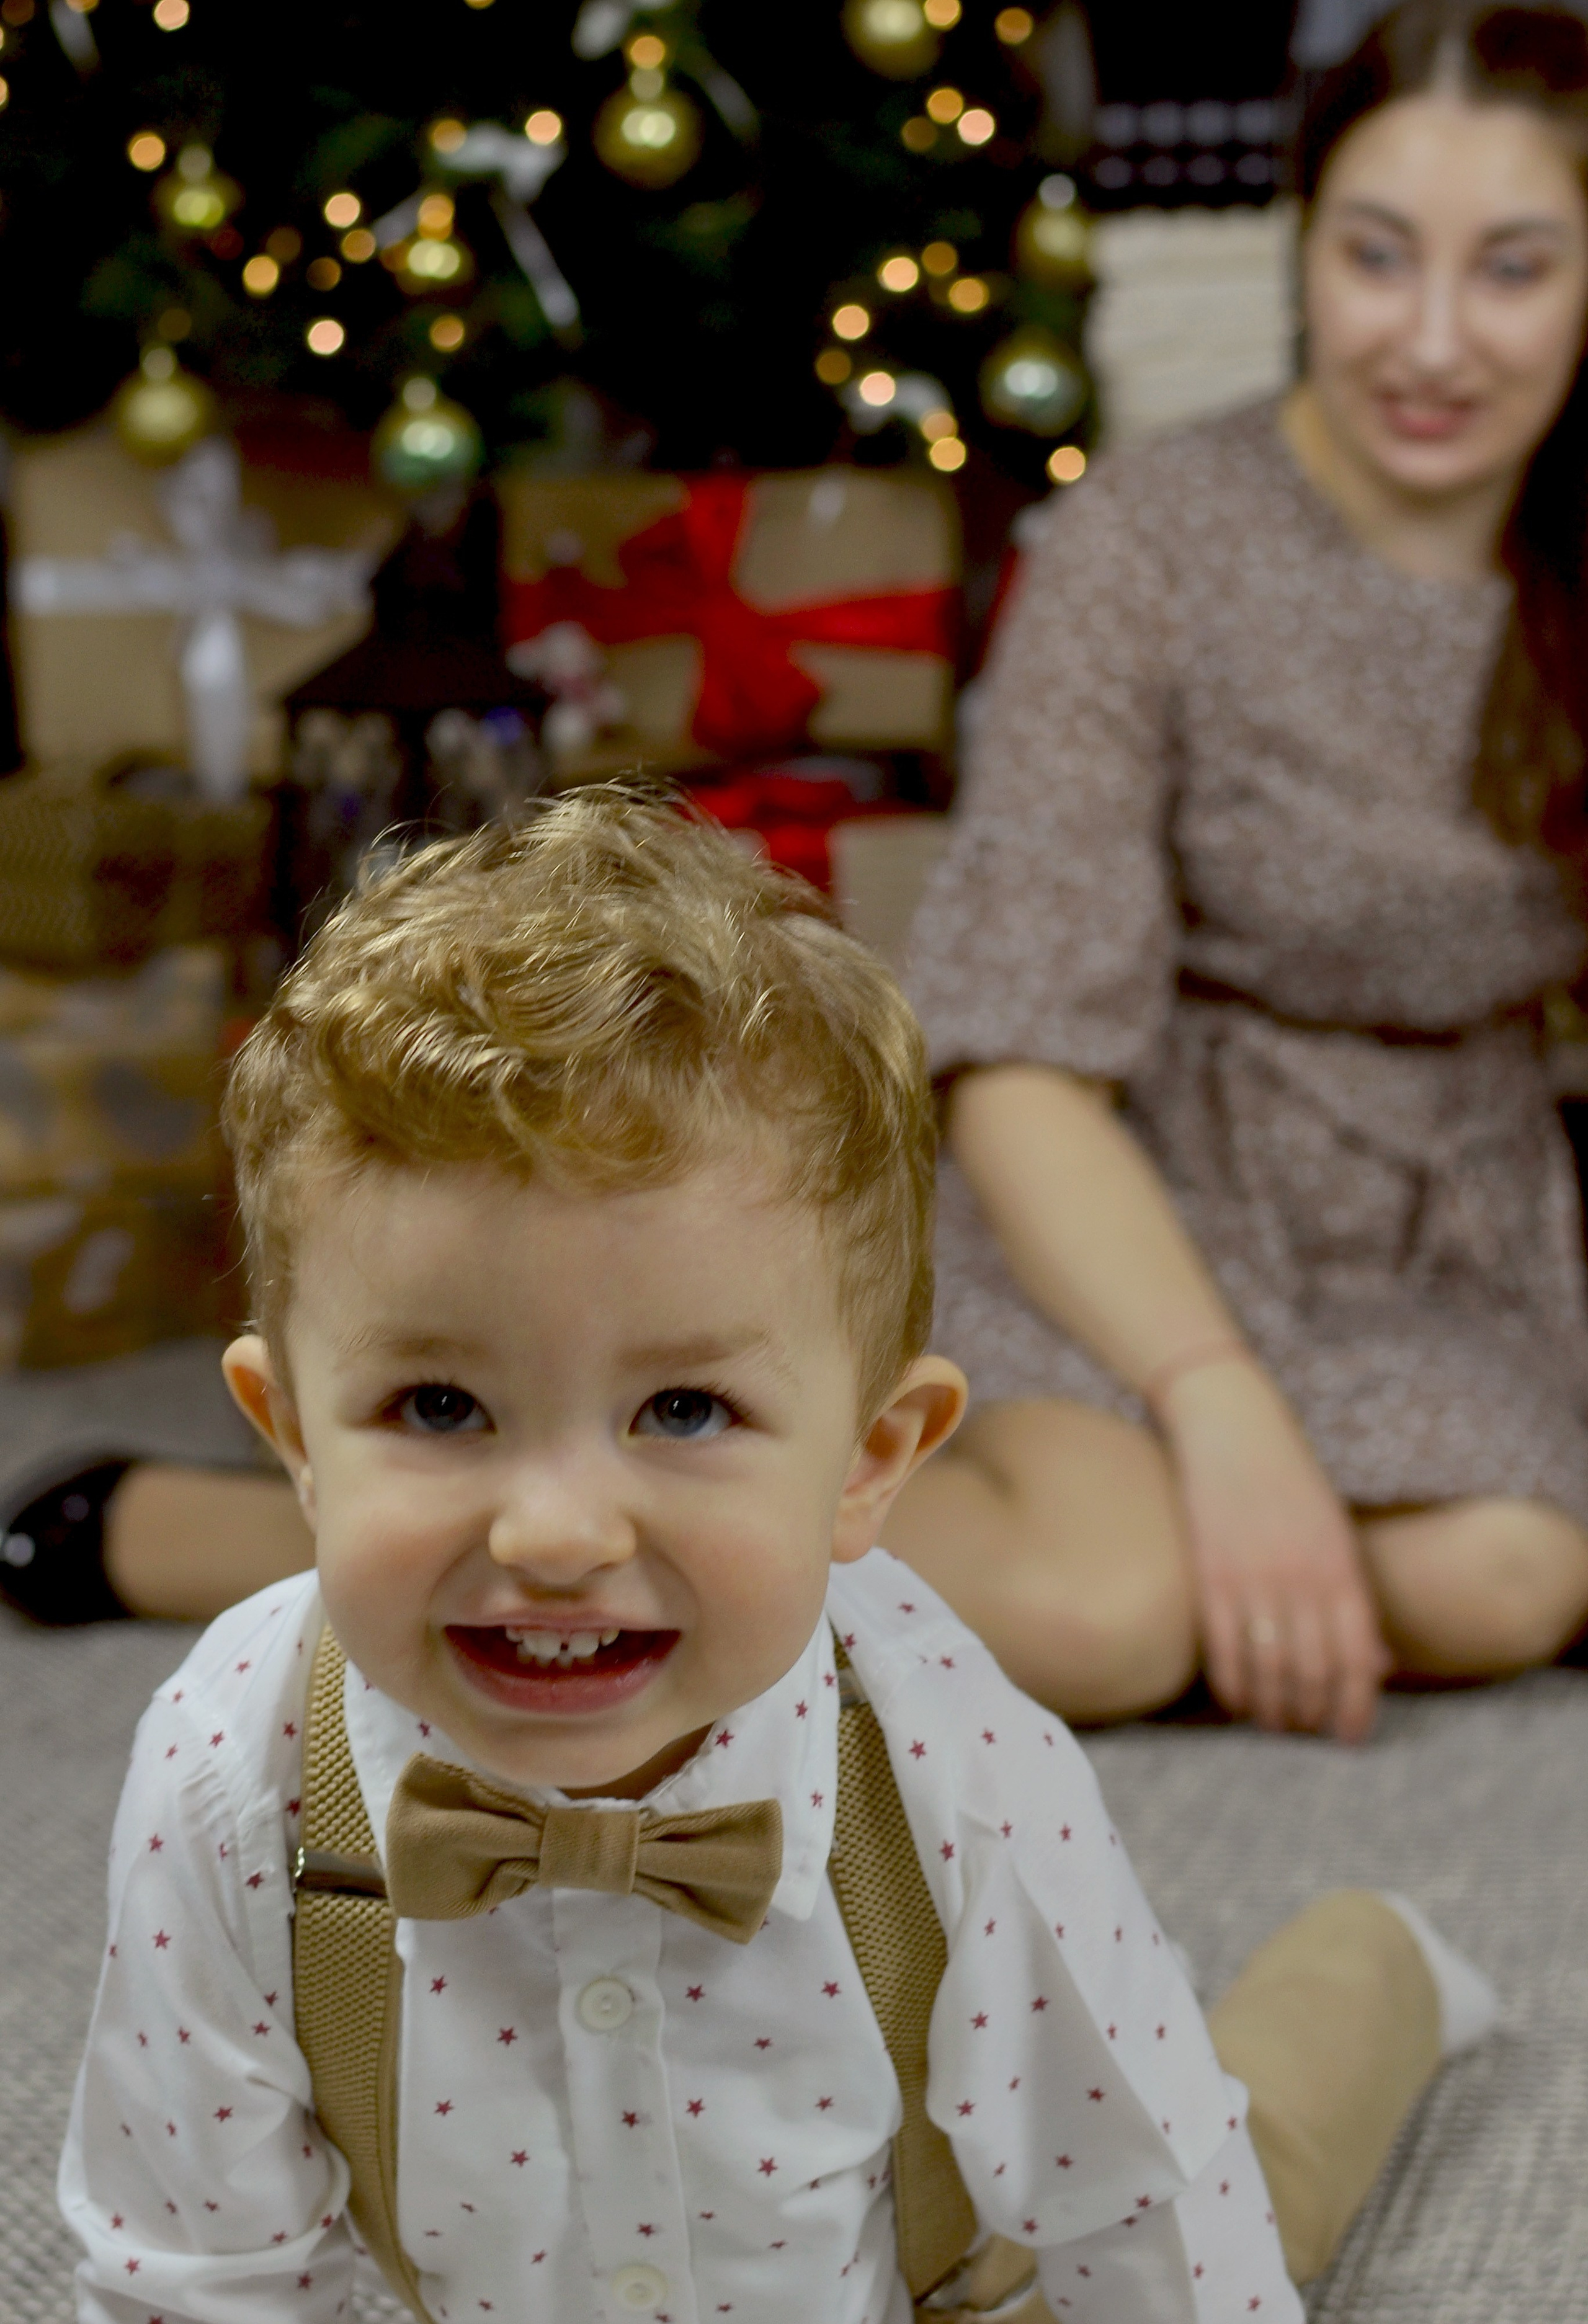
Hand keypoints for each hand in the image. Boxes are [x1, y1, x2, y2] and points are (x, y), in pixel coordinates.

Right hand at [1160, 1358, 1390, 1741]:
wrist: (1231, 1425)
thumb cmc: (1291, 1479)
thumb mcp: (1336, 1534)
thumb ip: (1353, 1598)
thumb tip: (1376, 1664)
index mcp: (1341, 1566)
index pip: (1356, 1657)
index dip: (1355, 1706)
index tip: (1350, 1736)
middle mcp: (1302, 1578)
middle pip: (1312, 1672)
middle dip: (1311, 1714)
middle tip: (1305, 1732)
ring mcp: (1254, 1578)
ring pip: (1268, 1669)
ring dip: (1273, 1709)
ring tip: (1274, 1724)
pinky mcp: (1210, 1575)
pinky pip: (1223, 1649)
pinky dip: (1232, 1685)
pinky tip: (1237, 1702)